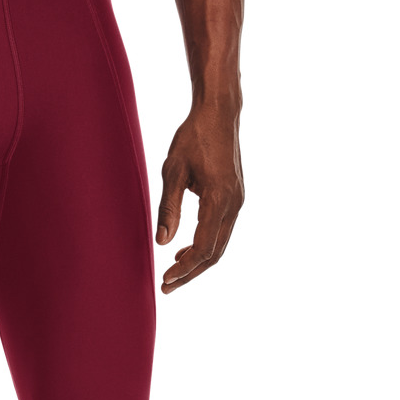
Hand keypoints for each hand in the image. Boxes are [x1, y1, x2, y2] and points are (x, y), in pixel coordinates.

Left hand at [156, 105, 243, 291]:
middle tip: (166, 287)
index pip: (203, 247)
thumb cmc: (193, 137)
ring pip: (220, 245)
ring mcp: (237, 201)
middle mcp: (234, 204)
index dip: (184, 268)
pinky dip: (205, 246)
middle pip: (215, 253)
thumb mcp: (172, 171)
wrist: (219, 112)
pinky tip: (185, 249)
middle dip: (190, 273)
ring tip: (173, 273)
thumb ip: (168, 208)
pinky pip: (222, 231)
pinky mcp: (235, 197)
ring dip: (197, 262)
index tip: (165, 280)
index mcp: (219, 199)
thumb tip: (162, 242)